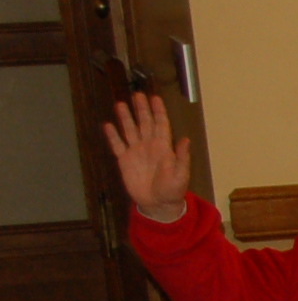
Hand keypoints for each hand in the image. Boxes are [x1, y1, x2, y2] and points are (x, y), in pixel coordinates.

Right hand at [103, 92, 190, 220]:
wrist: (158, 205)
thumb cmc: (173, 191)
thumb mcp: (181, 175)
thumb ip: (182, 157)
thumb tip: (185, 139)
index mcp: (163, 148)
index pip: (161, 125)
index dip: (158, 111)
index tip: (155, 98)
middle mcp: (149, 146)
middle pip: (144, 123)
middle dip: (141, 109)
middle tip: (138, 95)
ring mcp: (136, 152)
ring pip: (130, 130)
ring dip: (126, 118)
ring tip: (121, 104)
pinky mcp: (125, 161)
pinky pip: (117, 145)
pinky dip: (113, 136)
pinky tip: (108, 126)